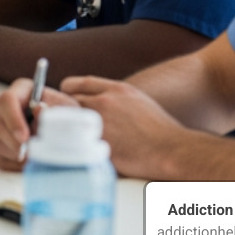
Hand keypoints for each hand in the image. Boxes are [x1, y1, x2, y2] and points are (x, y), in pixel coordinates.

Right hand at [0, 77, 78, 171]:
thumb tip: (38, 110)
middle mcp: (7, 110)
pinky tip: (33, 162)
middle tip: (33, 153)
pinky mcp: (2, 148)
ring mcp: (2, 130)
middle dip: (16, 142)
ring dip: (19, 154)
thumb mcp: (67, 109)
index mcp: (21, 92)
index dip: (13, 119)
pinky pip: (3, 160)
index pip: (7, 100)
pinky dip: (18, 165)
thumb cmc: (68, 117)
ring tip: (39, 157)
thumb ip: (53, 109)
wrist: (72, 135)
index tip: (25, 137)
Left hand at [62, 75, 184, 177]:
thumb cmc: (159, 130)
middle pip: (67, 102)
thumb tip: (96, 102)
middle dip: (63, 112)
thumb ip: (115, 98)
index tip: (64, 98)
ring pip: (68, 122)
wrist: (172, 150)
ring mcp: (99, 124)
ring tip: (69, 137)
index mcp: (116, 90)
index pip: (77, 84)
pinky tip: (77, 151)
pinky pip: (74, 142)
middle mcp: (104, 103)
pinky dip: (72, 146)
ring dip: (65, 129)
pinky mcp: (97, 144)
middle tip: (63, 122)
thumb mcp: (138, 101)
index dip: (66, 91)